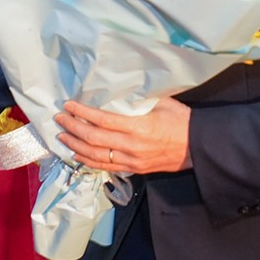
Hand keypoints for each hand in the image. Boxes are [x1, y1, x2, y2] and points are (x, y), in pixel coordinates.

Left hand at [54, 97, 192, 172]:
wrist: (198, 147)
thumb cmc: (182, 121)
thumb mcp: (162, 102)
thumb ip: (137, 99)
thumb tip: (116, 90)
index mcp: (139, 126)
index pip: (102, 119)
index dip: (82, 112)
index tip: (69, 105)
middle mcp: (132, 145)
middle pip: (93, 138)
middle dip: (73, 128)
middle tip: (60, 118)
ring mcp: (132, 160)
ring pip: (95, 156)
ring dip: (75, 146)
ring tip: (62, 136)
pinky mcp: (135, 169)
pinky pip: (106, 167)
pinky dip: (88, 161)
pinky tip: (77, 154)